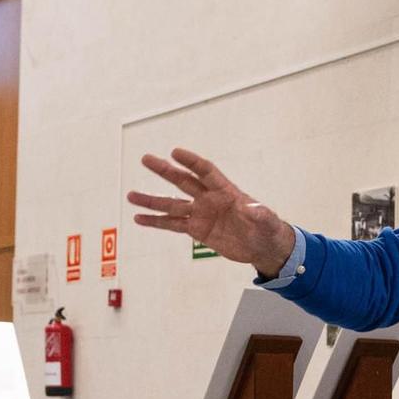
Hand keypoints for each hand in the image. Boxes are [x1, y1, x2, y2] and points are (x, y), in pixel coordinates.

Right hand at [127, 148, 296, 275]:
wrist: (262, 246)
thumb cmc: (266, 228)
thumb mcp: (266, 220)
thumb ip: (258, 213)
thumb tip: (252, 210)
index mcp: (226, 191)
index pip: (206, 171)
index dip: (191, 162)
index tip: (175, 152)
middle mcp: (209, 199)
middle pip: (183, 181)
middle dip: (165, 170)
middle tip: (146, 159)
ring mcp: (201, 214)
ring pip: (172, 205)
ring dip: (152, 200)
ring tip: (131, 195)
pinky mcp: (197, 230)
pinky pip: (172, 224)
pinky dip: (156, 222)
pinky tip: (139, 218)